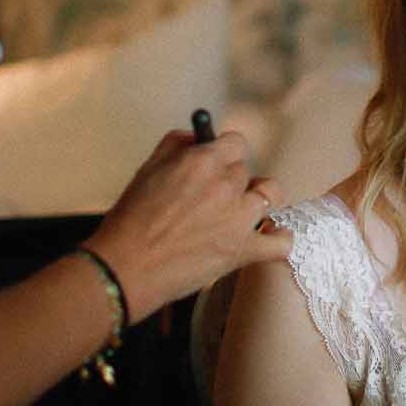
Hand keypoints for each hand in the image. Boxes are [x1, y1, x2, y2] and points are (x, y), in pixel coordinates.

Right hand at [84, 128, 292, 322]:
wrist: (125, 268)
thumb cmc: (131, 219)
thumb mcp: (148, 167)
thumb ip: (177, 143)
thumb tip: (198, 136)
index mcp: (203, 161)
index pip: (236, 143)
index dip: (225, 154)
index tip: (216, 165)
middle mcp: (226, 185)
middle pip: (246, 172)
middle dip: (230, 183)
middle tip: (208, 201)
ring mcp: (239, 219)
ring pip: (269, 196)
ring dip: (253, 204)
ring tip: (235, 216)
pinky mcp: (243, 251)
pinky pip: (281, 242)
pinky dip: (278, 239)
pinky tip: (267, 237)